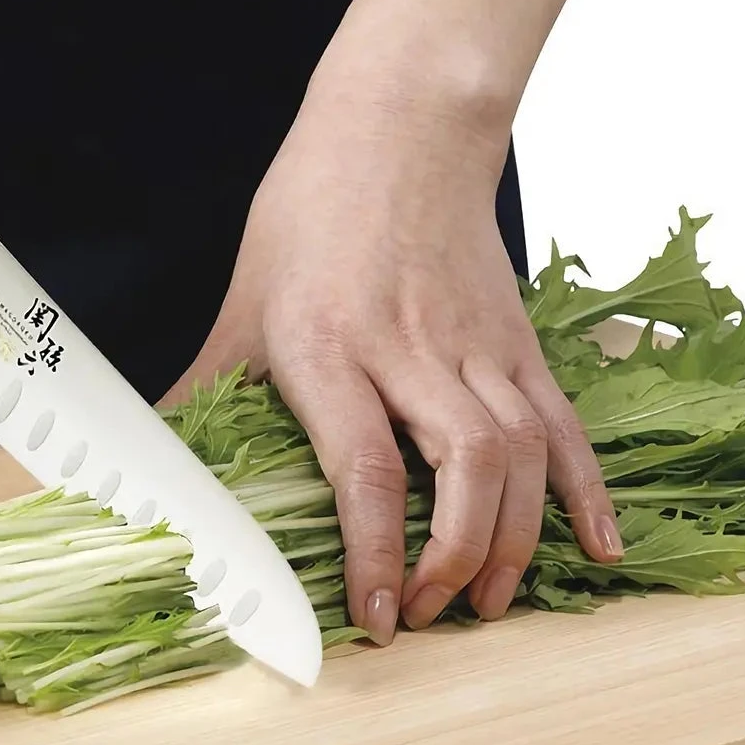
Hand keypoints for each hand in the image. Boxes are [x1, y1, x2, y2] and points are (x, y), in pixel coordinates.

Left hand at [163, 65, 622, 645]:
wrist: (401, 129)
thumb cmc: (311, 213)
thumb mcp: (243, 305)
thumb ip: (204, 393)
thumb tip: (146, 466)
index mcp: (332, 346)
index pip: (365, 467)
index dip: (375, 553)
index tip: (378, 615)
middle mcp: (413, 350)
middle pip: (464, 468)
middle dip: (456, 558)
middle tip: (432, 614)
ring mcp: (478, 346)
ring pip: (523, 454)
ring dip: (514, 539)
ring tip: (489, 601)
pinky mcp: (520, 341)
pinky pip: (564, 423)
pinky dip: (586, 490)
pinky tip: (598, 547)